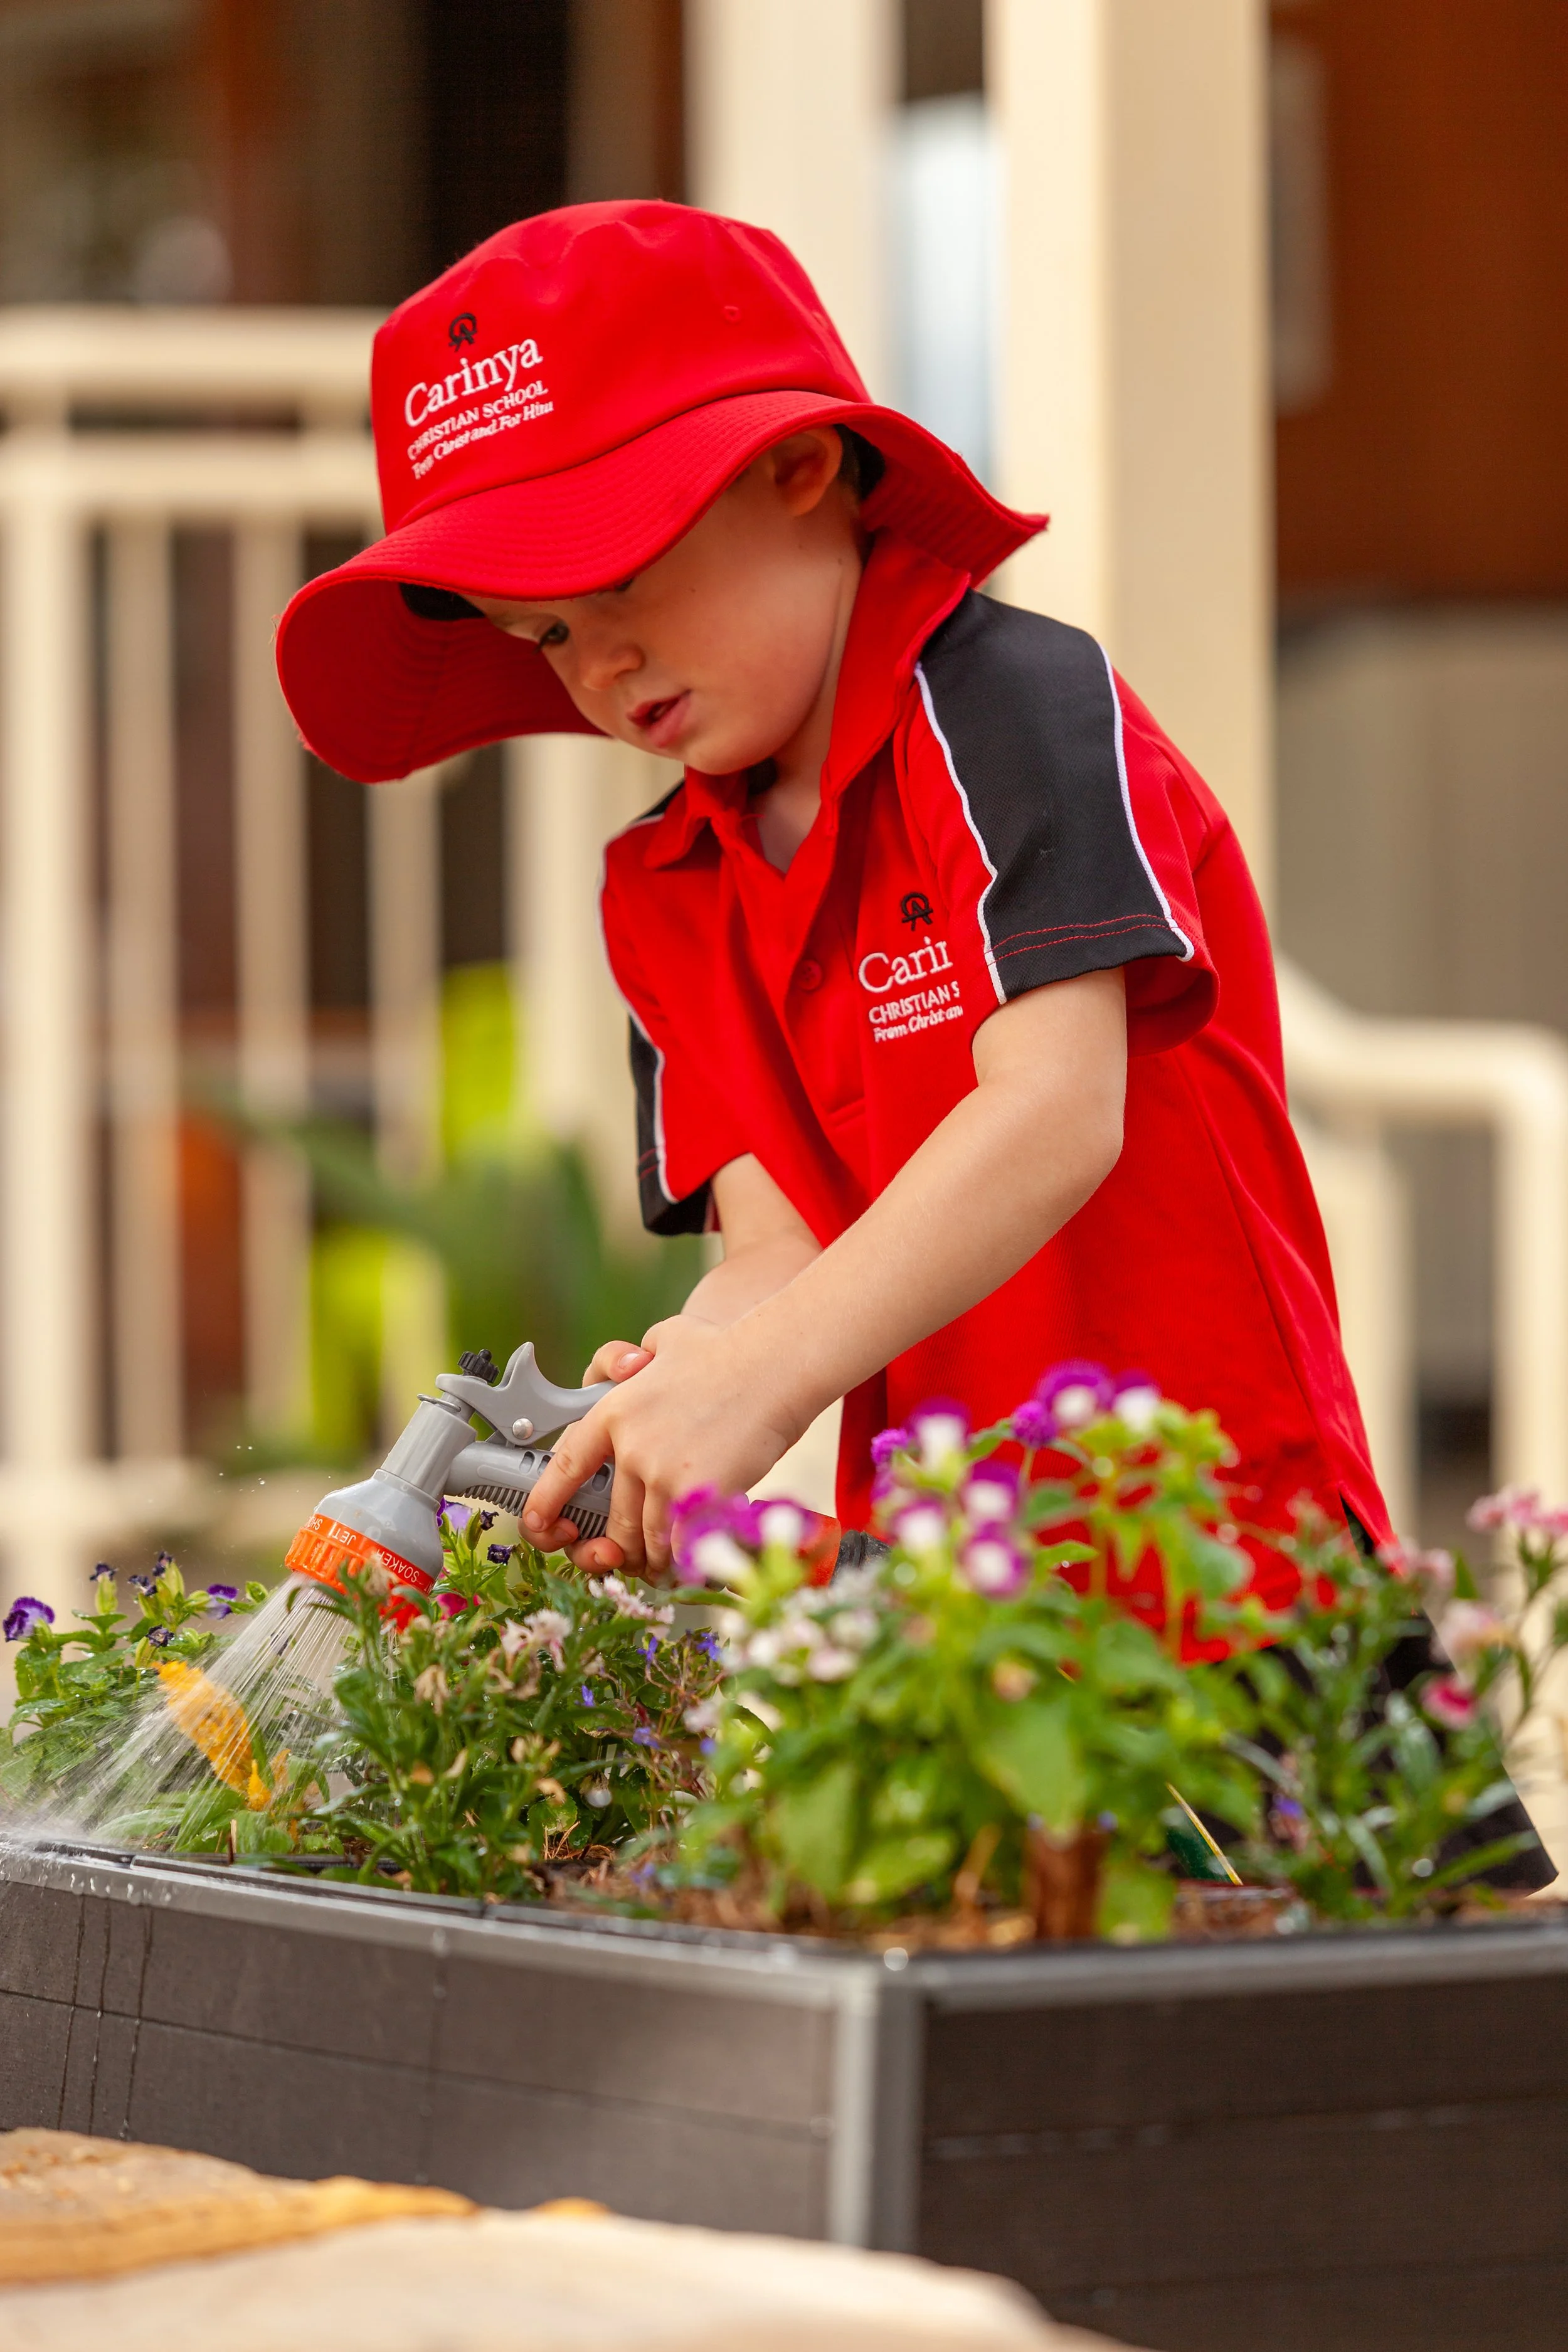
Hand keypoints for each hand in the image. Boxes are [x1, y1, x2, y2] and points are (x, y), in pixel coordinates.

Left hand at [521, 1315, 804, 1577]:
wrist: (776, 1364)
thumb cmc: (728, 1348)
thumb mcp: (667, 1339)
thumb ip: (640, 1359)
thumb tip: (633, 1364)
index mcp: (613, 1412)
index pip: (566, 1466)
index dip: (547, 1502)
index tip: (542, 1525)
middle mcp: (631, 1447)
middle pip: (615, 1518)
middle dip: (624, 1545)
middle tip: (637, 1557)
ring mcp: (663, 1474)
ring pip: (647, 1537)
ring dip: (656, 1557)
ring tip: (666, 1565)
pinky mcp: (698, 1495)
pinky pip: (679, 1545)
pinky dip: (683, 1558)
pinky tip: (691, 1561)